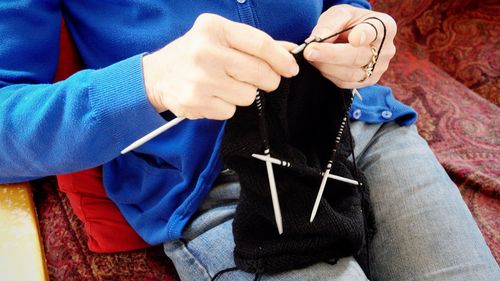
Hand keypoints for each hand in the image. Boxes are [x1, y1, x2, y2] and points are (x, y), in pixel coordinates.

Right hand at [142, 13, 298, 119]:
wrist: (157, 75)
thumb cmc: (195, 54)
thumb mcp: (221, 38)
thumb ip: (255, 44)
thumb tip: (291, 51)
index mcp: (214, 28)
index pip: (260, 44)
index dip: (282, 59)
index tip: (291, 68)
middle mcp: (206, 51)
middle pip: (259, 72)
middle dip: (267, 80)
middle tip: (260, 79)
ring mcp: (200, 78)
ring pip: (248, 95)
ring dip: (243, 93)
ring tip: (225, 85)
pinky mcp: (195, 101)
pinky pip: (231, 110)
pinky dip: (227, 106)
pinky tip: (213, 96)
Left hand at [304, 5, 396, 88]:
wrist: (354, 35)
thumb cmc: (349, 22)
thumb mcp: (340, 14)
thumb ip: (330, 25)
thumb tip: (316, 40)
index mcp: (384, 26)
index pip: (374, 32)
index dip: (365, 36)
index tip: (353, 39)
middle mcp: (386, 50)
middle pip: (358, 57)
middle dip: (331, 55)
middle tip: (309, 51)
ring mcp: (378, 69)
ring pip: (349, 74)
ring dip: (325, 66)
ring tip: (310, 56)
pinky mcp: (367, 81)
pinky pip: (345, 83)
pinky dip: (328, 74)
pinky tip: (319, 64)